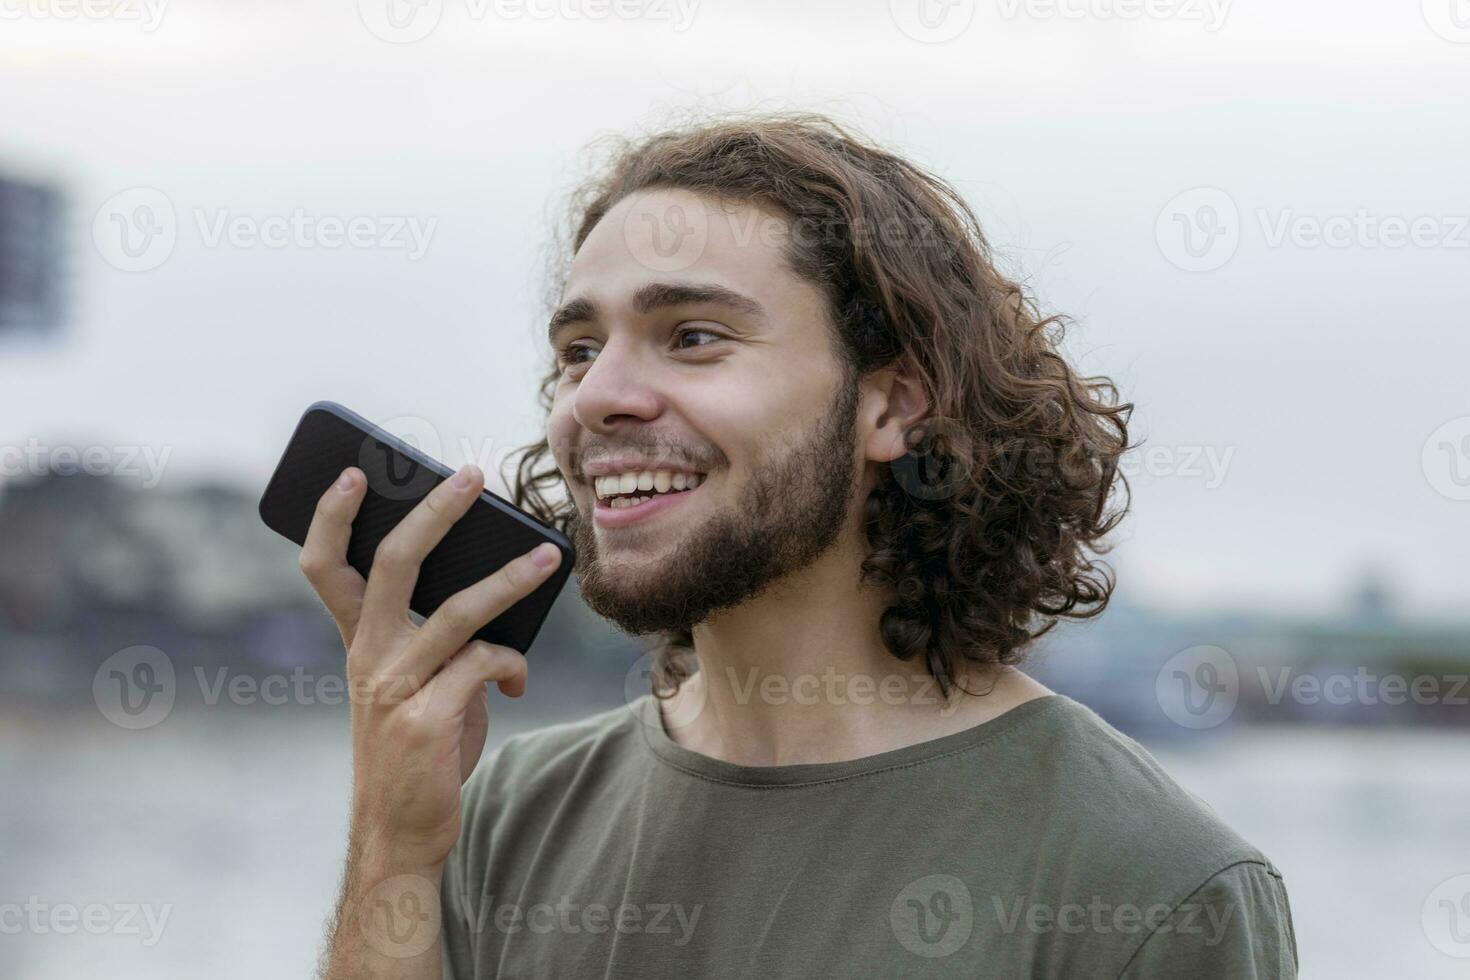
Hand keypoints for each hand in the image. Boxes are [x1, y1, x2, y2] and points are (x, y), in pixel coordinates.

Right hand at [298, 463, 562, 868]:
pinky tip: (517, 684)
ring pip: (458, 611)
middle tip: (473, 476)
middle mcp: (369, 657)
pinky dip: (513, 666)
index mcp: (359, 642)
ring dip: (510, 580)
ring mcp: (395, 688)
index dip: (331, 517)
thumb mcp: (411, 683)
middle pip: (393, 563)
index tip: (356, 473)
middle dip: (435, 512)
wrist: (401, 831)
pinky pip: (485, 665)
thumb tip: (491, 579)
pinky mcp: (428, 721)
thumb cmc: (416, 747)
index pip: (324, 567)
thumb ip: (434, 635)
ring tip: (548, 557)